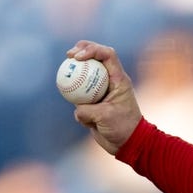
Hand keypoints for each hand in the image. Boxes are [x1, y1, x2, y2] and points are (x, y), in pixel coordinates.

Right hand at [66, 41, 142, 155]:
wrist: (127, 143)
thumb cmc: (123, 128)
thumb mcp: (105, 117)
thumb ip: (88, 110)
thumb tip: (76, 108)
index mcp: (119, 79)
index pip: (108, 55)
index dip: (92, 49)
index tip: (78, 56)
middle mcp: (110, 81)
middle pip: (95, 57)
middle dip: (81, 50)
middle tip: (69, 55)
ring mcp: (100, 91)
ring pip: (85, 75)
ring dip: (75, 74)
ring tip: (64, 73)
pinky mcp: (92, 102)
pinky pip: (79, 96)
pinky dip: (76, 102)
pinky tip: (80, 113)